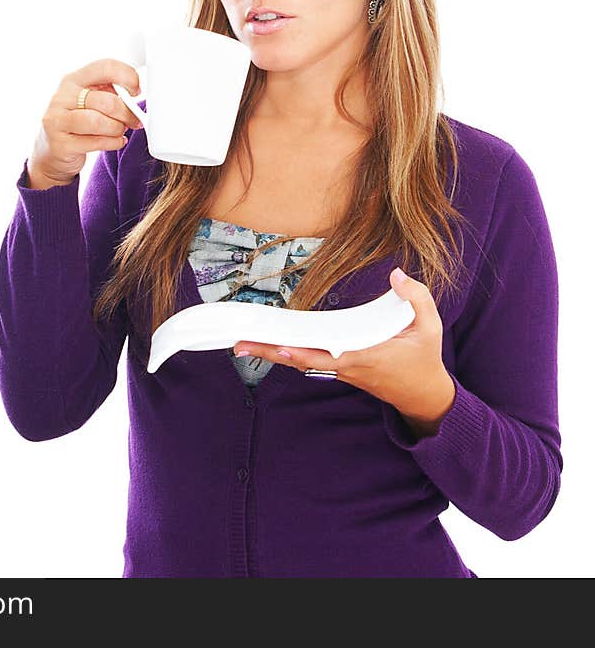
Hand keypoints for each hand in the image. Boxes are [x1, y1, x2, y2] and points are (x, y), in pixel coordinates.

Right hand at [26, 58, 143, 187]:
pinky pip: (96, 142)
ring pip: (99, 122)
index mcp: (72, 80)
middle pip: (106, 101)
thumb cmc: (76, 123)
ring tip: (119, 131)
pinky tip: (115, 141)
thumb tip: (136, 96)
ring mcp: (57, 121)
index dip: (127, 77)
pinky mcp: (60, 144)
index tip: (136, 90)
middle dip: (126, 113)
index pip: (104, 67)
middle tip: (133, 120)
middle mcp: (62, 97)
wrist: (50, 152)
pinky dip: (113, 143)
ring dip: (117, 129)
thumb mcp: (88, 101)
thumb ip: (108, 93)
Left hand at [233, 267, 455, 424]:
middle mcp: (346, 365)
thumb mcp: (431, 328)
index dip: (302, 353)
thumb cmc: (425, 359)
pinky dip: (288, 352)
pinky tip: (269, 343)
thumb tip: (397, 275)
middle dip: (270, 352)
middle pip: (302, 359)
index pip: (327, 355)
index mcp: (365, 356)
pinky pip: (309, 359)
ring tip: (243, 343)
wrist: (424, 395)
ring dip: (273, 352)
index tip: (280, 346)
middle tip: (239, 344)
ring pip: (301, 360)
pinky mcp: (339, 368)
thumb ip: (417, 298)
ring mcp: (340, 369)